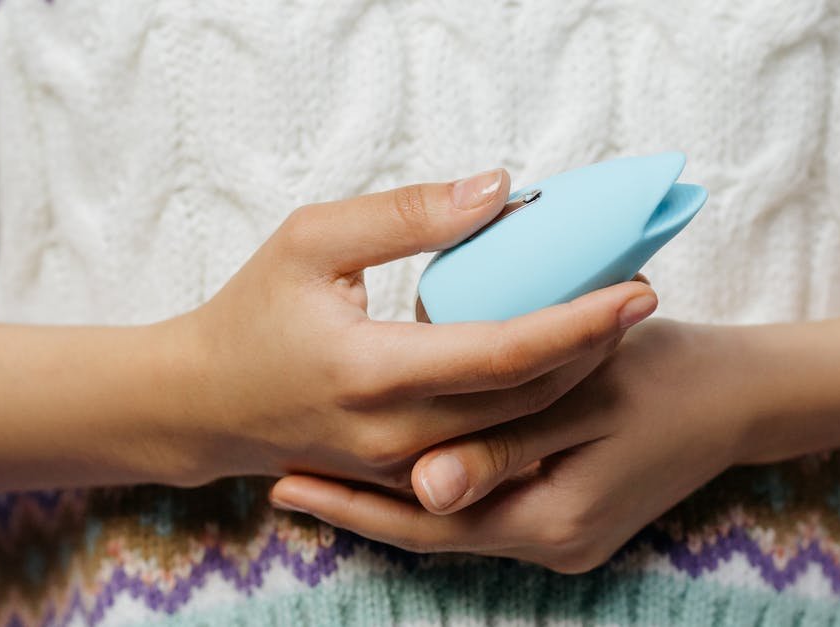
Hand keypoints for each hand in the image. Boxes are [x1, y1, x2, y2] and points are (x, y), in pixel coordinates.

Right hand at [166, 169, 658, 488]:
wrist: (203, 405)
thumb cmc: (253, 312)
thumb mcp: (312, 239)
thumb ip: (407, 215)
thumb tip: (500, 190)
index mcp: (372, 372)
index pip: (504, 353)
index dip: (579, 325)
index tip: (635, 291)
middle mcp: (396, 434)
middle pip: (528, 401)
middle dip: (594, 352)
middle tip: (636, 298)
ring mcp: (403, 467)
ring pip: (517, 433)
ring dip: (573, 381)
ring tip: (609, 326)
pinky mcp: (407, 479)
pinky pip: (490, 448)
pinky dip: (534, 408)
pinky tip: (560, 366)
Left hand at [267, 319, 763, 572]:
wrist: (742, 399)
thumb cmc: (667, 376)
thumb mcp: (589, 399)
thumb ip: (507, 444)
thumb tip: (424, 488)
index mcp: (553, 522)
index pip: (428, 526)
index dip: (354, 506)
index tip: (288, 482)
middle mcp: (553, 548)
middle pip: (433, 536)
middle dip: (358, 511)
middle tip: (283, 485)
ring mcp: (564, 542)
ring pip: (457, 526)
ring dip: (395, 500)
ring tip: (324, 474)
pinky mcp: (571, 523)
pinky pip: (489, 512)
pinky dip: (446, 489)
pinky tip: (406, 462)